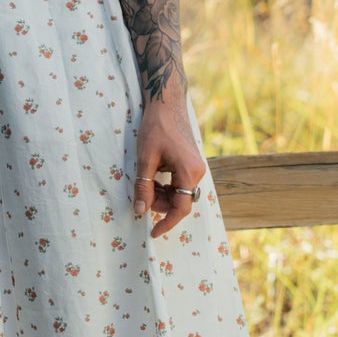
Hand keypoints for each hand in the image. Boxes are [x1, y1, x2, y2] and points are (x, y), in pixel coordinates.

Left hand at [132, 98, 206, 237]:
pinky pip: (180, 182)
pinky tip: (154, 176)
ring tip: (146, 182)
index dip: (166, 223)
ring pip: (179, 192)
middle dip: (160, 204)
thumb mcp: (145, 158)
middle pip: (180, 201)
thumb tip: (140, 211)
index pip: (181, 208)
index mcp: (189, 172)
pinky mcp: (191, 163)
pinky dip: (166, 185)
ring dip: (162, 194)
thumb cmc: (156, 128)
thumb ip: (144, 186)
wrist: (167, 103)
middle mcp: (197, 172)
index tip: (153, 233)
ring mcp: (196, 167)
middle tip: (141, 196)